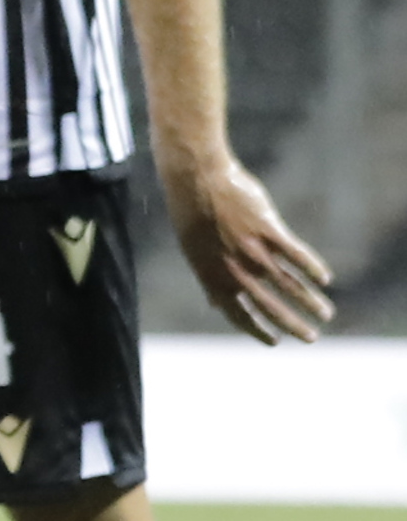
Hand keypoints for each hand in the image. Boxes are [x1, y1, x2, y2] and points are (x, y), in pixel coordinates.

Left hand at [162, 151, 332, 343]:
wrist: (195, 179)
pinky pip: (295, 253)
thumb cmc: (193, 215)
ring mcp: (251, 248)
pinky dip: (312, 267)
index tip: (275, 342)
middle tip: (312, 339)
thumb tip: (215, 304)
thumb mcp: (194, 252)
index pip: (238, 314)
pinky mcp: (267, 228)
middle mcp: (233, 267)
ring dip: (309, 301)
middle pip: (269, 305)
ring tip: (326, 314)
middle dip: (292, 325)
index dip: (257, 330)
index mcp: (212, 276)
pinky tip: (325, 279)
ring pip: (288, 283)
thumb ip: (210, 279)